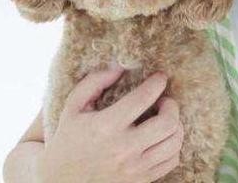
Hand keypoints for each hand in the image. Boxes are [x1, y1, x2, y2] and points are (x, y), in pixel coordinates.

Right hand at [37, 66, 183, 182]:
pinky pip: (172, 160)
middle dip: (171, 105)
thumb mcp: (73, 107)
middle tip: (164, 100)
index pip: (142, 99)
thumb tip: (119, 66)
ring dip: (175, 125)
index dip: (156, 83)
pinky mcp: (141, 181)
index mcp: (106, 127)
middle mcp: (123, 149)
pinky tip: (161, 138)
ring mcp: (135, 168)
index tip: (160, 77)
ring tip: (164, 118)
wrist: (62, 182)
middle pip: (167, 122)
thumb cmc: (69, 140)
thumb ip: (94, 82)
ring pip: (174, 142)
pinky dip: (172, 146)